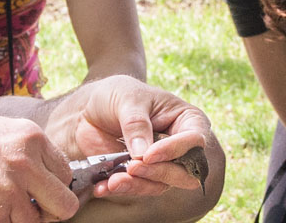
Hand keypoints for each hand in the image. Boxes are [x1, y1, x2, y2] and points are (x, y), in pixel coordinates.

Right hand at [0, 113, 79, 222]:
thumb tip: (53, 174)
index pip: (66, 173)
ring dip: (21, 219)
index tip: (41, 191)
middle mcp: (27, 162)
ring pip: (38, 222)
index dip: (55, 186)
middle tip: (32, 209)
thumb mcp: (4, 131)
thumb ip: (31, 150)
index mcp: (33, 138)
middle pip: (65, 203)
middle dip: (51, 211)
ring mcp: (12, 189)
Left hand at [46, 75, 211, 198]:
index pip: (194, 141)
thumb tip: (142, 155)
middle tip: (132, 168)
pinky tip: (102, 186)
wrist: (91, 108)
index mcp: (187, 120)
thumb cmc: (118, 95)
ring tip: (113, 181)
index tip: (148, 155)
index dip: (175, 150)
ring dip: (137, 185)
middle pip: (184, 172)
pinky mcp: (141, 176)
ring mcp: (161, 164)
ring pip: (160, 185)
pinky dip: (120, 190)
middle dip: (158, 173)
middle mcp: (180, 146)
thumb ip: (136, 124)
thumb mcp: (127, 99)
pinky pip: (137, 189)